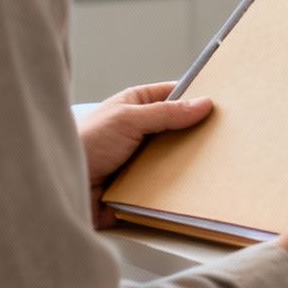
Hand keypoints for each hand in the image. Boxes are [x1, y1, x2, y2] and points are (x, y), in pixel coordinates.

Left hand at [77, 82, 214, 228]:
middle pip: (178, 131)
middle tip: (227, 138)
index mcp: (134, 107)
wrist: (59, 186)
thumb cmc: (85, 143)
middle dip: (197, 135)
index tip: (223, 103)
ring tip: (218, 166)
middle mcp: (139, 132)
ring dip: (189, 165)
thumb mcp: (128, 120)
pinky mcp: (139, 189)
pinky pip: (165, 188)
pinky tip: (198, 191)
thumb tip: (204, 103)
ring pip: (175, 160)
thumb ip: (166, 113)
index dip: (196, 98)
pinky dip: (178, 190)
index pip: (173, 96)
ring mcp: (139, 161)